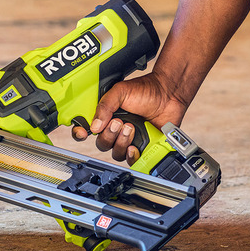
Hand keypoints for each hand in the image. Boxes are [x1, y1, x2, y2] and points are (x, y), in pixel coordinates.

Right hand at [72, 72, 188, 164]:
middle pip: (101, 144)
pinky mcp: (142, 147)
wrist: (169, 94)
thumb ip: (105, 105)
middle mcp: (115, 129)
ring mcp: (128, 139)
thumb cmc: (146, 90)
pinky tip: (134, 147)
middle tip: (119, 123)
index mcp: (106, 116)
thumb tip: (94, 126)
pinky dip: (131, 156)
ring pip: (115, 153)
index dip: (80, 133)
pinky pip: (131, 160)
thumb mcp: (121, 91)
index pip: (87, 129)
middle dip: (108, 135)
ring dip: (121, 142)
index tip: (83, 133)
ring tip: (131, 128)